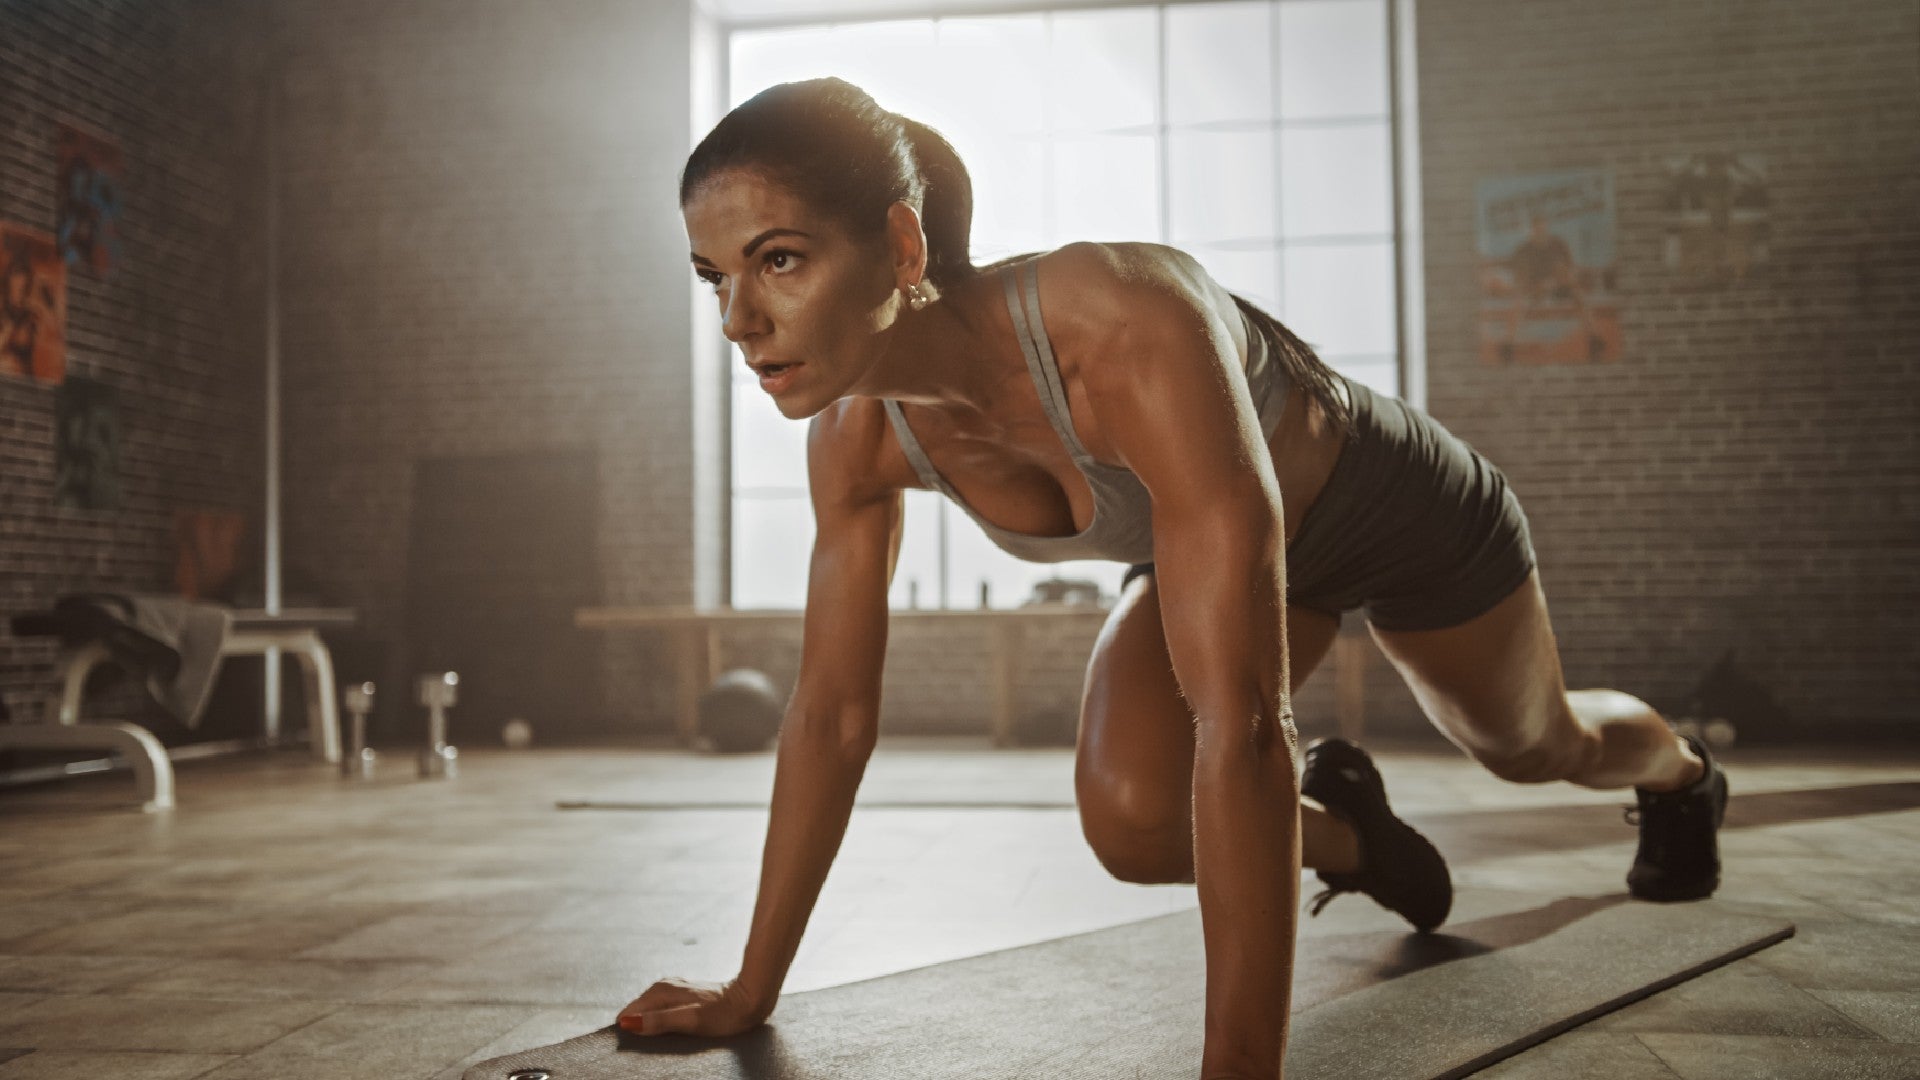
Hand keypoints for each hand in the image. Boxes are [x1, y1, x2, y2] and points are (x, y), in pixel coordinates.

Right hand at [616, 976, 768, 1037]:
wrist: (750, 1000)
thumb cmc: (723, 1014)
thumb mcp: (690, 1021)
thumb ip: (659, 1021)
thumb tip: (627, 1022)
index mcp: (661, 991)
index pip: (628, 1013)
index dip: (628, 1030)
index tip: (636, 1046)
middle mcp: (663, 987)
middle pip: (637, 1012)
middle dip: (639, 1028)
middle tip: (655, 1045)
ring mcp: (673, 990)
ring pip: (649, 1011)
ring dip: (651, 1026)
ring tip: (666, 1039)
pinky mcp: (682, 996)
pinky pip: (661, 1010)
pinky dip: (662, 1022)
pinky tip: (673, 1032)